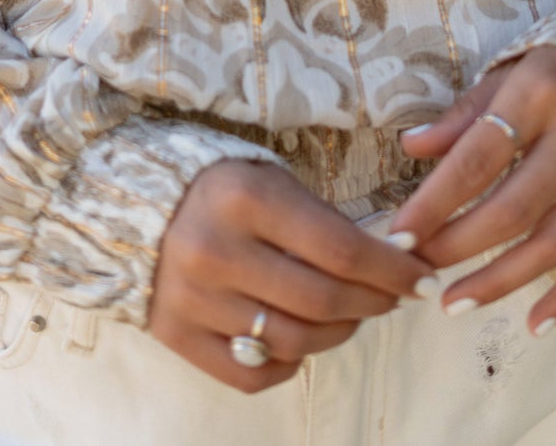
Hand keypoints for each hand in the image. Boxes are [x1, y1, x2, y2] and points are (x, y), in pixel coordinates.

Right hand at [149, 158, 435, 391]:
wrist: (132, 207)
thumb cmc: (221, 188)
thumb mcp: (271, 181)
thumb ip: (326, 222)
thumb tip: (396, 259)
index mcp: (245, 198)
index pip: (341, 249)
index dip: (393, 270)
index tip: (422, 277)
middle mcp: (215, 251)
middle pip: (323, 301)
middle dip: (374, 302)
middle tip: (394, 296)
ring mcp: (193, 300)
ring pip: (295, 342)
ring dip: (339, 331)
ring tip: (349, 312)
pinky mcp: (176, 337)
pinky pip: (254, 373)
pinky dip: (289, 361)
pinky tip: (298, 334)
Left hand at [386, 45, 555, 332]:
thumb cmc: (553, 73)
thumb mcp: (503, 76)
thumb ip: (460, 117)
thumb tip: (411, 148)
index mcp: (540, 93)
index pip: (478, 158)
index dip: (435, 202)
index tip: (399, 237)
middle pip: (515, 208)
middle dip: (459, 247)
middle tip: (418, 272)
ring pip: (554, 243)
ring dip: (502, 281)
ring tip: (455, 303)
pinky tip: (534, 323)